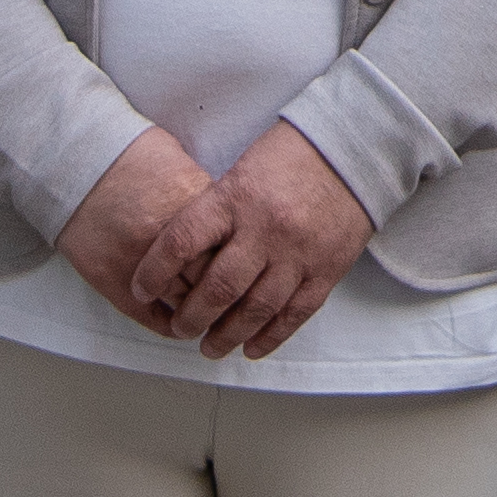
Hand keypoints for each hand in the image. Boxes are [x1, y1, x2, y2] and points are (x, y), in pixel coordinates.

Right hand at [57, 126, 224, 324]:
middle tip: (235, 301)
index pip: (232, 247)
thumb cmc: (130, 158)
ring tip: (208, 317)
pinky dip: (168, 326)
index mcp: (191, 205)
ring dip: (198, 312)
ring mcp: (139, 263)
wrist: (76, 163)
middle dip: (226, 291)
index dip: (242, 262)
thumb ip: (206, 197)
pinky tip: (178, 326)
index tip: (248, 270)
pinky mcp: (112, 280)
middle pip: (213, 279)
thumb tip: (232, 222)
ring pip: (184, 303)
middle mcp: (168, 238)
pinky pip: (148, 316)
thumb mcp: (180, 163)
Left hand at [139, 123, 374, 353]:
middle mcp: (266, 229)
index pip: (183, 241)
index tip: (142, 289)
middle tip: (180, 329)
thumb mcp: (243, 169)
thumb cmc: (292, 154)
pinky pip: (295, 313)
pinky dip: (271, 336)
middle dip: (191, 318)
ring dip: (228, 335)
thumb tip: (185, 254)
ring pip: (256, 309)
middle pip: (218, 289)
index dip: (155, 271)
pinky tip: (252, 348)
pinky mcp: (327, 269)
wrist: (355, 148)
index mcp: (237, 197)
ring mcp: (299, 252)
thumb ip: (217, 210)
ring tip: (210, 347)